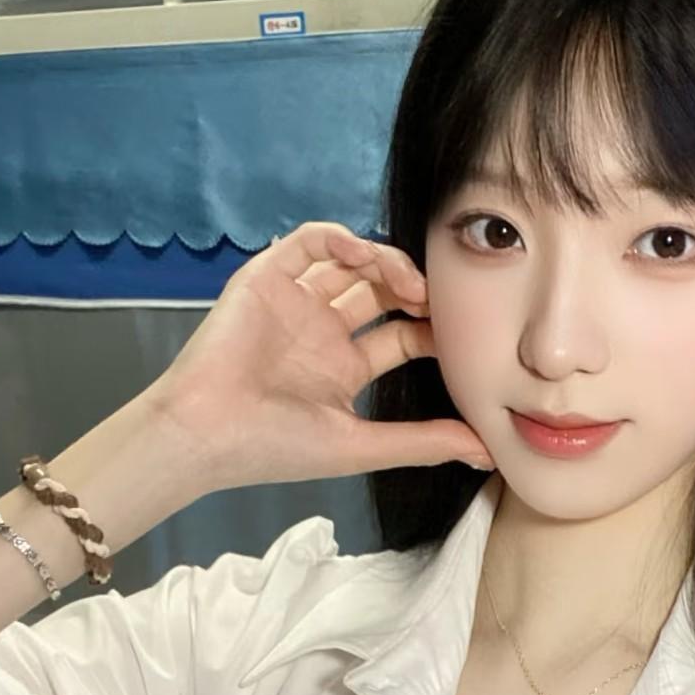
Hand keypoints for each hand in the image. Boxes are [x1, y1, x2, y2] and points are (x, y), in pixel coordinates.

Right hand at [146, 221, 494, 490]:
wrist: (205, 434)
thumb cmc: (274, 447)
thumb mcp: (361, 446)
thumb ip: (424, 443)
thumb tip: (488, 454)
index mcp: (342, 369)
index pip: (401, 336)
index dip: (433, 329)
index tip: (461, 334)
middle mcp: (320, 333)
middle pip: (381, 293)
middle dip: (414, 291)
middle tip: (439, 300)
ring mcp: (294, 304)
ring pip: (350, 263)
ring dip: (385, 264)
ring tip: (410, 285)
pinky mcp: (265, 280)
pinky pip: (308, 242)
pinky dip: (340, 239)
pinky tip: (365, 255)